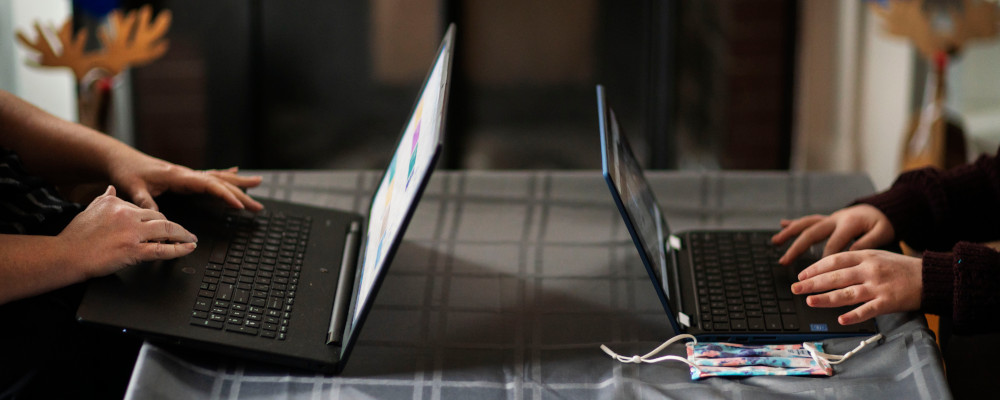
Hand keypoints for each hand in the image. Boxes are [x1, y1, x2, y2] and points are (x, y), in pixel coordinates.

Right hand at [58, 186, 197, 277]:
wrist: (66, 255)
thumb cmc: (75, 237)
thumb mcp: (90, 210)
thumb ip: (104, 198)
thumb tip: (111, 188)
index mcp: (117, 204)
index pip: (145, 209)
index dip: (156, 220)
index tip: (162, 226)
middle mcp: (127, 215)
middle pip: (160, 217)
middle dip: (173, 226)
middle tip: (183, 233)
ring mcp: (131, 233)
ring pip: (166, 229)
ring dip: (183, 235)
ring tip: (191, 239)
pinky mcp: (133, 250)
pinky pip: (162, 249)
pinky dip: (180, 249)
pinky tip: (189, 248)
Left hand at [108, 151, 262, 210]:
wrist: (120, 159)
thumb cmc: (126, 173)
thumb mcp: (133, 188)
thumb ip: (146, 202)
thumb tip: (158, 217)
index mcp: (178, 176)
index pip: (208, 185)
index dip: (225, 195)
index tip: (238, 205)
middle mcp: (186, 173)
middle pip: (220, 182)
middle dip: (241, 193)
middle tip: (258, 205)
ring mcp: (187, 174)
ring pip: (219, 178)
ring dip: (239, 183)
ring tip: (258, 184)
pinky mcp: (185, 177)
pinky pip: (211, 176)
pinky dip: (225, 176)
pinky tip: (235, 173)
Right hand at [771, 204, 894, 264]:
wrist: (884, 208)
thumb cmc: (884, 223)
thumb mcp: (883, 233)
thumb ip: (867, 243)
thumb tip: (850, 254)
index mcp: (848, 224)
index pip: (832, 245)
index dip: (824, 261)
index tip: (816, 277)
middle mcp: (835, 219)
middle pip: (811, 234)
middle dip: (796, 248)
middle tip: (784, 261)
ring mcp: (830, 218)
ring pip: (805, 225)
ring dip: (789, 233)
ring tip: (775, 242)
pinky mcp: (828, 219)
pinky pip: (809, 220)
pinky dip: (795, 222)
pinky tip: (782, 224)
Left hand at [791, 249, 921, 324]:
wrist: (930, 276)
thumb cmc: (901, 267)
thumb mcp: (877, 255)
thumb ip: (855, 260)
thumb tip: (829, 268)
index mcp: (865, 256)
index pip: (834, 260)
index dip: (815, 268)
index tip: (801, 275)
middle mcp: (869, 270)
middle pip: (835, 276)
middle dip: (812, 283)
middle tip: (795, 288)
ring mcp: (878, 286)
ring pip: (847, 293)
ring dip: (826, 298)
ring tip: (809, 302)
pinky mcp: (888, 301)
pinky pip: (868, 310)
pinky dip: (853, 315)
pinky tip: (840, 319)